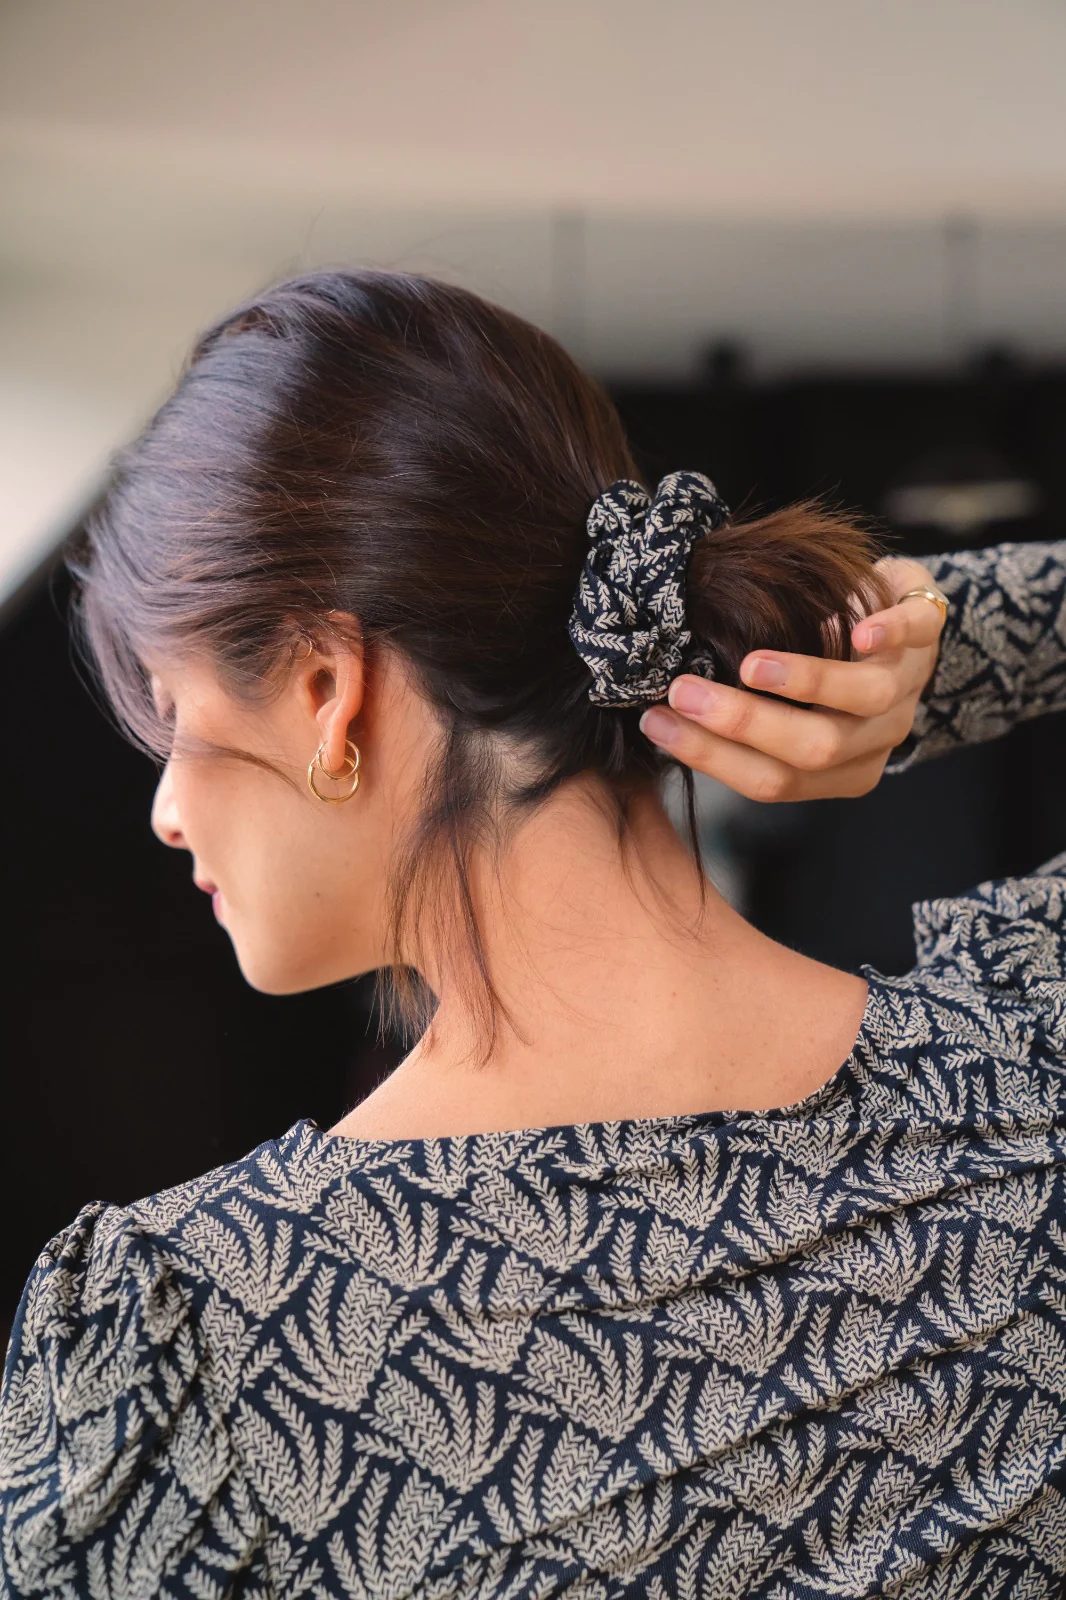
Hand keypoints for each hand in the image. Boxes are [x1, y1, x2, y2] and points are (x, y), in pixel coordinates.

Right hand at [639, 557, 945, 800]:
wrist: (905, 622)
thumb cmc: (828, 665)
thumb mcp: (792, 707)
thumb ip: (751, 716)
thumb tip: (664, 710)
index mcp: (839, 769)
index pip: (770, 780)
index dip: (709, 755)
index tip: (655, 721)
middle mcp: (875, 737)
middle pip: (811, 751)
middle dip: (741, 724)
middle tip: (683, 693)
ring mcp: (906, 687)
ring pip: (862, 702)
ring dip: (805, 684)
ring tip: (751, 665)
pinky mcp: (927, 633)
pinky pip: (917, 636)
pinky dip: (888, 635)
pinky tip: (855, 630)